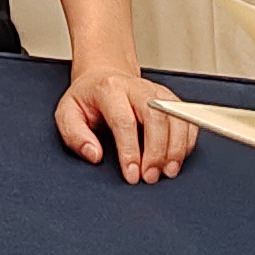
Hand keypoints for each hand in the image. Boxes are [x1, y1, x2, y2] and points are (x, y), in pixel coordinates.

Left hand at [57, 67, 193, 182]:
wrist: (103, 77)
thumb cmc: (87, 99)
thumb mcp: (68, 114)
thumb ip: (76, 136)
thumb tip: (94, 154)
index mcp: (110, 90)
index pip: (125, 122)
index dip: (130, 151)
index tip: (132, 174)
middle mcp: (137, 88)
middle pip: (156, 117)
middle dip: (157, 152)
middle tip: (151, 177)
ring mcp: (157, 92)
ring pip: (176, 117)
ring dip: (175, 148)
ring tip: (167, 171)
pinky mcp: (171, 99)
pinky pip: (187, 119)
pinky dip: (187, 141)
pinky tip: (177, 158)